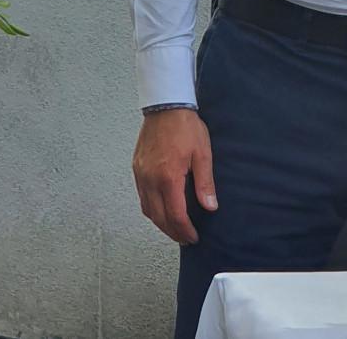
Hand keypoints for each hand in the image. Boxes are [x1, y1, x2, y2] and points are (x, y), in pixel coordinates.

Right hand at [132, 108, 215, 244]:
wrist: (166, 107)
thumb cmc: (186, 127)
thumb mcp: (203, 154)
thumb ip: (205, 183)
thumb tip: (210, 206)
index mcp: (168, 177)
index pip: (175, 214)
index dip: (184, 230)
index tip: (193, 237)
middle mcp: (150, 179)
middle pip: (158, 217)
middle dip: (172, 231)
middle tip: (185, 238)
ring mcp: (141, 175)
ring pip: (147, 209)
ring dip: (160, 223)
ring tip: (174, 229)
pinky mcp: (136, 169)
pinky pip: (142, 197)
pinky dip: (151, 209)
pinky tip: (161, 210)